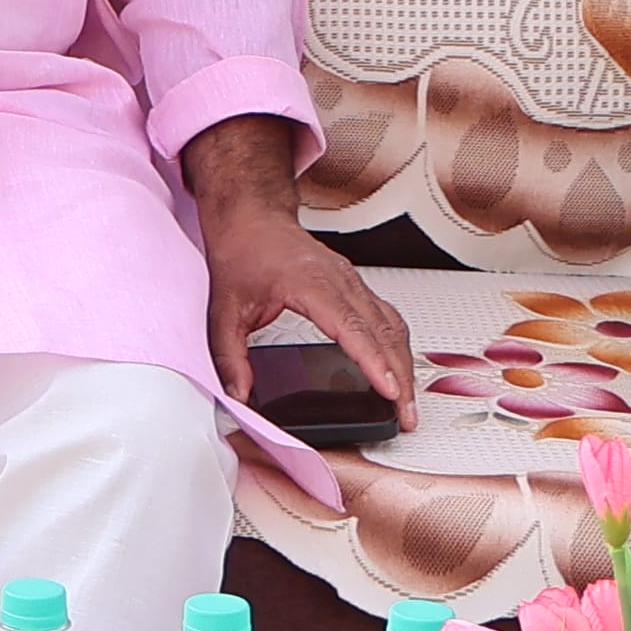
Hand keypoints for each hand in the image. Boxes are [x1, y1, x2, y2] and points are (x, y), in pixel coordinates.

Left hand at [179, 120, 417, 404]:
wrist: (251, 217)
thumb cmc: (242, 252)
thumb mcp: (223, 308)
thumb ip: (229, 354)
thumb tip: (238, 393)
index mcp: (310, 283)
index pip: (351, 327)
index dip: (373, 360)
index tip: (389, 389)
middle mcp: (339, 280)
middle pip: (383, 331)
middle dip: (400, 375)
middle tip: (406, 414)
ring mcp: (351, 281)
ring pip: (391, 324)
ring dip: (404, 363)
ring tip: (406, 400)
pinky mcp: (354, 285)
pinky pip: (386, 316)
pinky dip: (396, 344)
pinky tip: (397, 367)